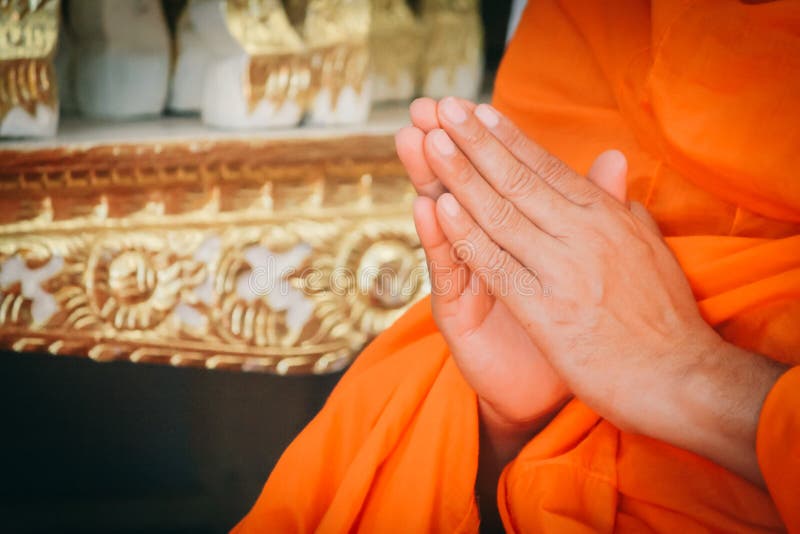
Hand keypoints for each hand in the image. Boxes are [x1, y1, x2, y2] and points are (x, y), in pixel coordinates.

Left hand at [422, 97, 785, 483]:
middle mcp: (586, 233)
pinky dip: (467, 235)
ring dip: (460, 176)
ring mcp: (566, 271)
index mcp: (608, 216)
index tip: (476, 112)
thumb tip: (612, 164)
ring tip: (430, 143)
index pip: (548, 167)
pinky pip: (498, 266)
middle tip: (441, 108)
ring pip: (502, 213)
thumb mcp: (648, 248)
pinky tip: (439, 209)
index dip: (508, 137)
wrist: (683, 379)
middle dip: (475, 141)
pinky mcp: (549, 313)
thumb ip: (621, 206)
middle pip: (518, 178)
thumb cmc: (665, 316)